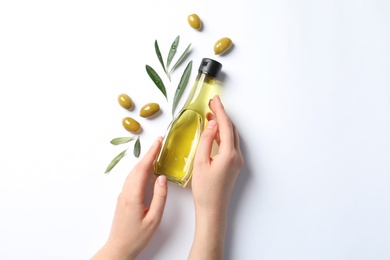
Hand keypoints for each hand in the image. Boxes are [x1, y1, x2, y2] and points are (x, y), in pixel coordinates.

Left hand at [92, 137, 167, 259]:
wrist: (119, 248)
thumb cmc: (137, 237)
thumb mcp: (154, 219)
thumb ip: (160, 197)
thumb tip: (162, 179)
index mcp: (133, 196)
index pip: (143, 169)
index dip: (151, 154)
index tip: (158, 142)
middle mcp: (126, 192)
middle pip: (137, 168)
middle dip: (148, 153)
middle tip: (159, 142)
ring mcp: (123, 195)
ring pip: (134, 172)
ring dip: (144, 161)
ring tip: (155, 152)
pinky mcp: (124, 199)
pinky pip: (132, 179)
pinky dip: (141, 169)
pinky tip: (147, 169)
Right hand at [189, 95, 243, 258]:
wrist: (212, 210)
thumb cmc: (204, 190)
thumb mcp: (200, 162)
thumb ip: (207, 141)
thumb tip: (212, 124)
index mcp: (229, 154)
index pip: (225, 126)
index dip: (219, 111)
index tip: (214, 100)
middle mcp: (237, 156)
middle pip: (231, 129)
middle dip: (222, 116)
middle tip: (211, 105)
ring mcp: (237, 161)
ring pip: (231, 137)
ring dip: (222, 125)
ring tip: (211, 116)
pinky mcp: (234, 166)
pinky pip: (230, 145)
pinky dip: (223, 135)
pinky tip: (214, 133)